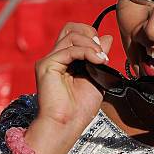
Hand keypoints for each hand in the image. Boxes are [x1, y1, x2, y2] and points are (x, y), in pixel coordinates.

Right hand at [24, 23, 112, 153]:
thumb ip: (100, 58)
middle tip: (102, 53)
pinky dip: (87, 51)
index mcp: (66, 60)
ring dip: (92, 45)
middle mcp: (56, 57)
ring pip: (71, 35)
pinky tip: (97, 61)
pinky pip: (69, 49)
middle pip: (71, 28)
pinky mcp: (47, 65)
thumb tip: (107, 37)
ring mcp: (50, 60)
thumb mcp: (97, 78)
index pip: (76, 34)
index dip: (92, 38)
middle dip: (90, 34)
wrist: (66, 125)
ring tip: (102, 59)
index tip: (104, 54)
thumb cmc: (80, 109)